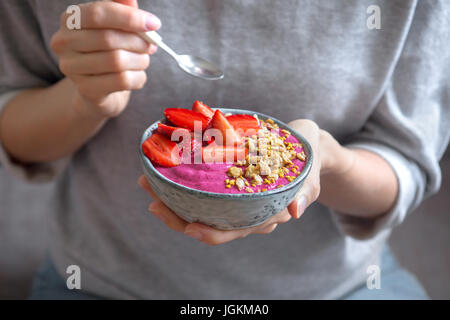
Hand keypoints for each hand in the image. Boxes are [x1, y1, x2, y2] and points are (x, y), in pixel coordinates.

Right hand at [50, 0, 159, 118]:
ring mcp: (71, 68)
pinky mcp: (86, 90)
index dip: (129, 17)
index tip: (154, 24)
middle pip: (109, 39)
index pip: (99, 13)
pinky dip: (138, 77)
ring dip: (140, 60)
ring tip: (143, 60)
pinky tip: (137, 75)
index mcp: (70, 20)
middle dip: (138, 42)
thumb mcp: (115, 26)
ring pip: (117, 61)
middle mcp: (63, 42)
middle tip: (151, 45)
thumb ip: (121, 9)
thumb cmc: (108, 51)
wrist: (97, 89)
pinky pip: (121, 81)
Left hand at [138, 119, 346, 245]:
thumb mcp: (310, 172)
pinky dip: (183, 184)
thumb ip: (305, 191)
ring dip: (172, 199)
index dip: (208, 233)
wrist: (307, 146)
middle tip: (151, 199)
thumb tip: (295, 211)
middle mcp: (246, 212)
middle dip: (177, 216)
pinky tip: (165, 173)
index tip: (187, 227)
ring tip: (149, 181)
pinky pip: (202, 190)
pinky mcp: (229, 183)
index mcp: (264, 215)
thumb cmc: (308, 158)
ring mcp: (235, 199)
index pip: (232, 231)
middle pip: (207, 223)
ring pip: (199, 208)